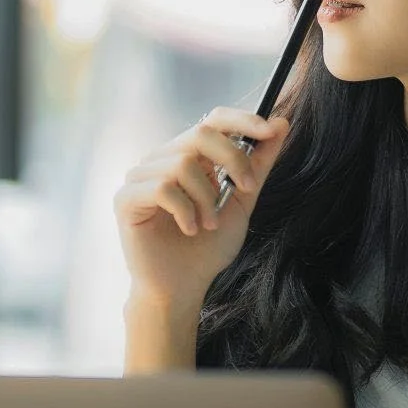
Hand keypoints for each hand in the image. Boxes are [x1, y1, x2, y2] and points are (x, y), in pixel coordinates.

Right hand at [113, 108, 291, 305]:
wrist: (182, 288)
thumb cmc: (207, 248)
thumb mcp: (242, 202)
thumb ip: (258, 164)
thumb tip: (281, 123)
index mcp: (189, 157)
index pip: (213, 120)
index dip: (242, 119)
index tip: (270, 130)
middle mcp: (162, 160)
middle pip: (200, 134)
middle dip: (232, 160)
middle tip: (245, 189)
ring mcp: (141, 177)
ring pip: (182, 164)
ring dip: (206, 199)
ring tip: (208, 225)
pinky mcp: (126, 199)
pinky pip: (161, 188)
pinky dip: (184, 210)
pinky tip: (189, 229)